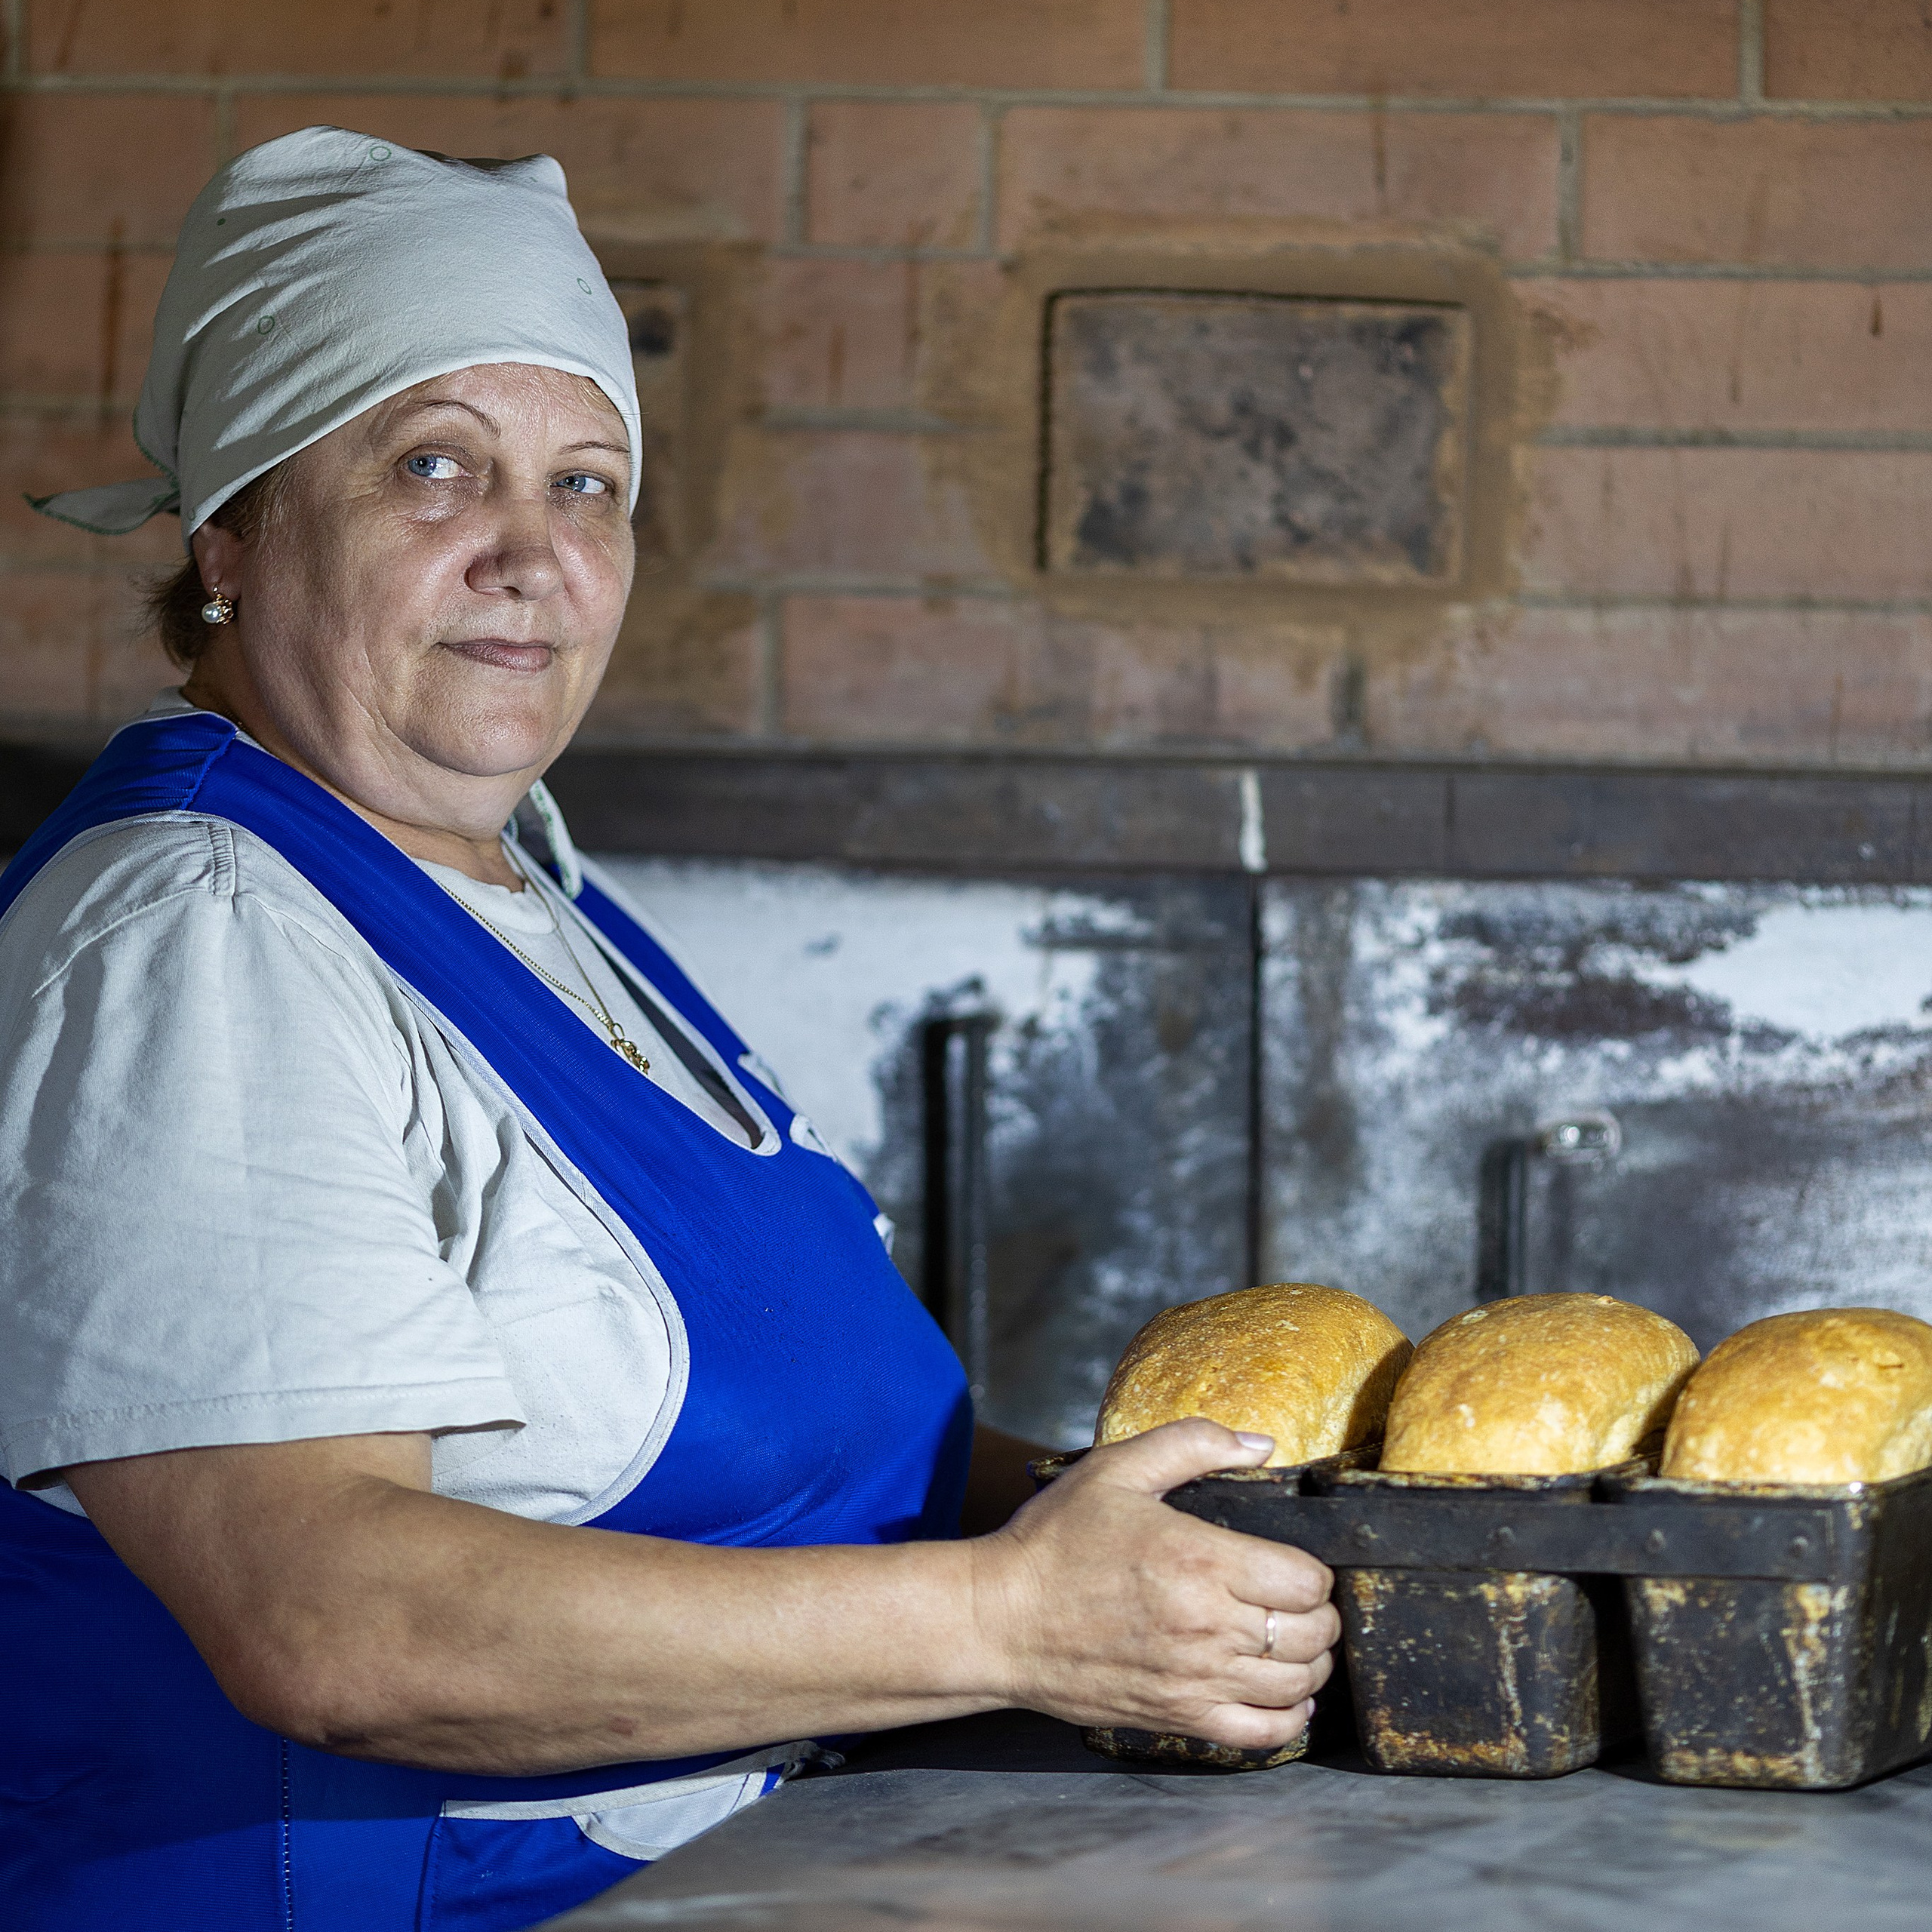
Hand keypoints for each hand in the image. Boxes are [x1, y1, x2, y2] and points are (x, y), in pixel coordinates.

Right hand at [967, 1418, 1338, 1751]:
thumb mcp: (1116, 1470)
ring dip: (1307, 1662)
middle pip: (1312, 1634)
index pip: (1308, 1581)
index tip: (1292, 1563)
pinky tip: (1279, 1692)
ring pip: (1297, 1684)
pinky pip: (1264, 1734)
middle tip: (1293, 1599)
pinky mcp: (1178, 1717)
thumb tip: (1261, 1445)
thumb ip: (1192, 1444)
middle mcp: (1207, 1626)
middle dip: (1316, 1615)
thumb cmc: (1055, 1541)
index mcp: (1200, 1560)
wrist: (998, 1620)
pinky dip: (1289, 1716)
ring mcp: (1195, 1680)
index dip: (1313, 1571)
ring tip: (1287, 1640)